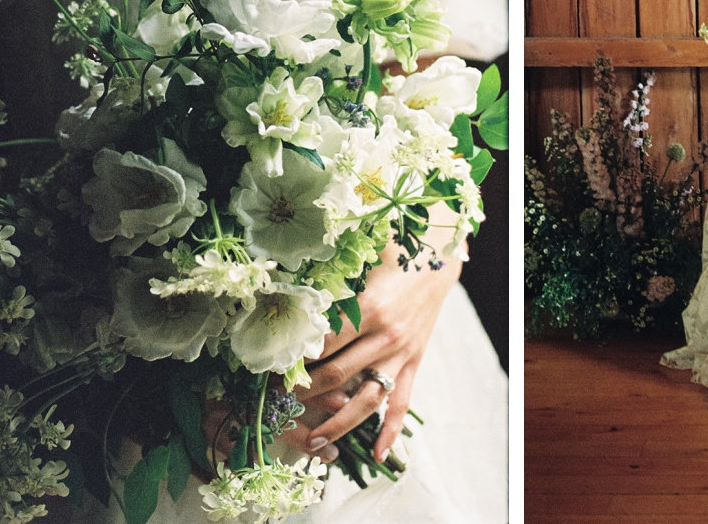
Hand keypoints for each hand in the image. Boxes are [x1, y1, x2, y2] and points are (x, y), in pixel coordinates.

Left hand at [300, 220, 461, 461]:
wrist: (438, 258)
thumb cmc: (393, 253)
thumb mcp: (360, 258)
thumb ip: (329, 276)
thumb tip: (283, 285)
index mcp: (370, 308)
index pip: (323, 344)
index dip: (296, 359)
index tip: (269, 370)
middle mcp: (386, 336)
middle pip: (337, 375)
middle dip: (305, 393)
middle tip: (277, 404)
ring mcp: (401, 354)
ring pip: (367, 399)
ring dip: (339, 423)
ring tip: (315, 442)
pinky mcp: (414, 363)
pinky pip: (401, 402)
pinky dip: (390, 430)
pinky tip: (378, 455)